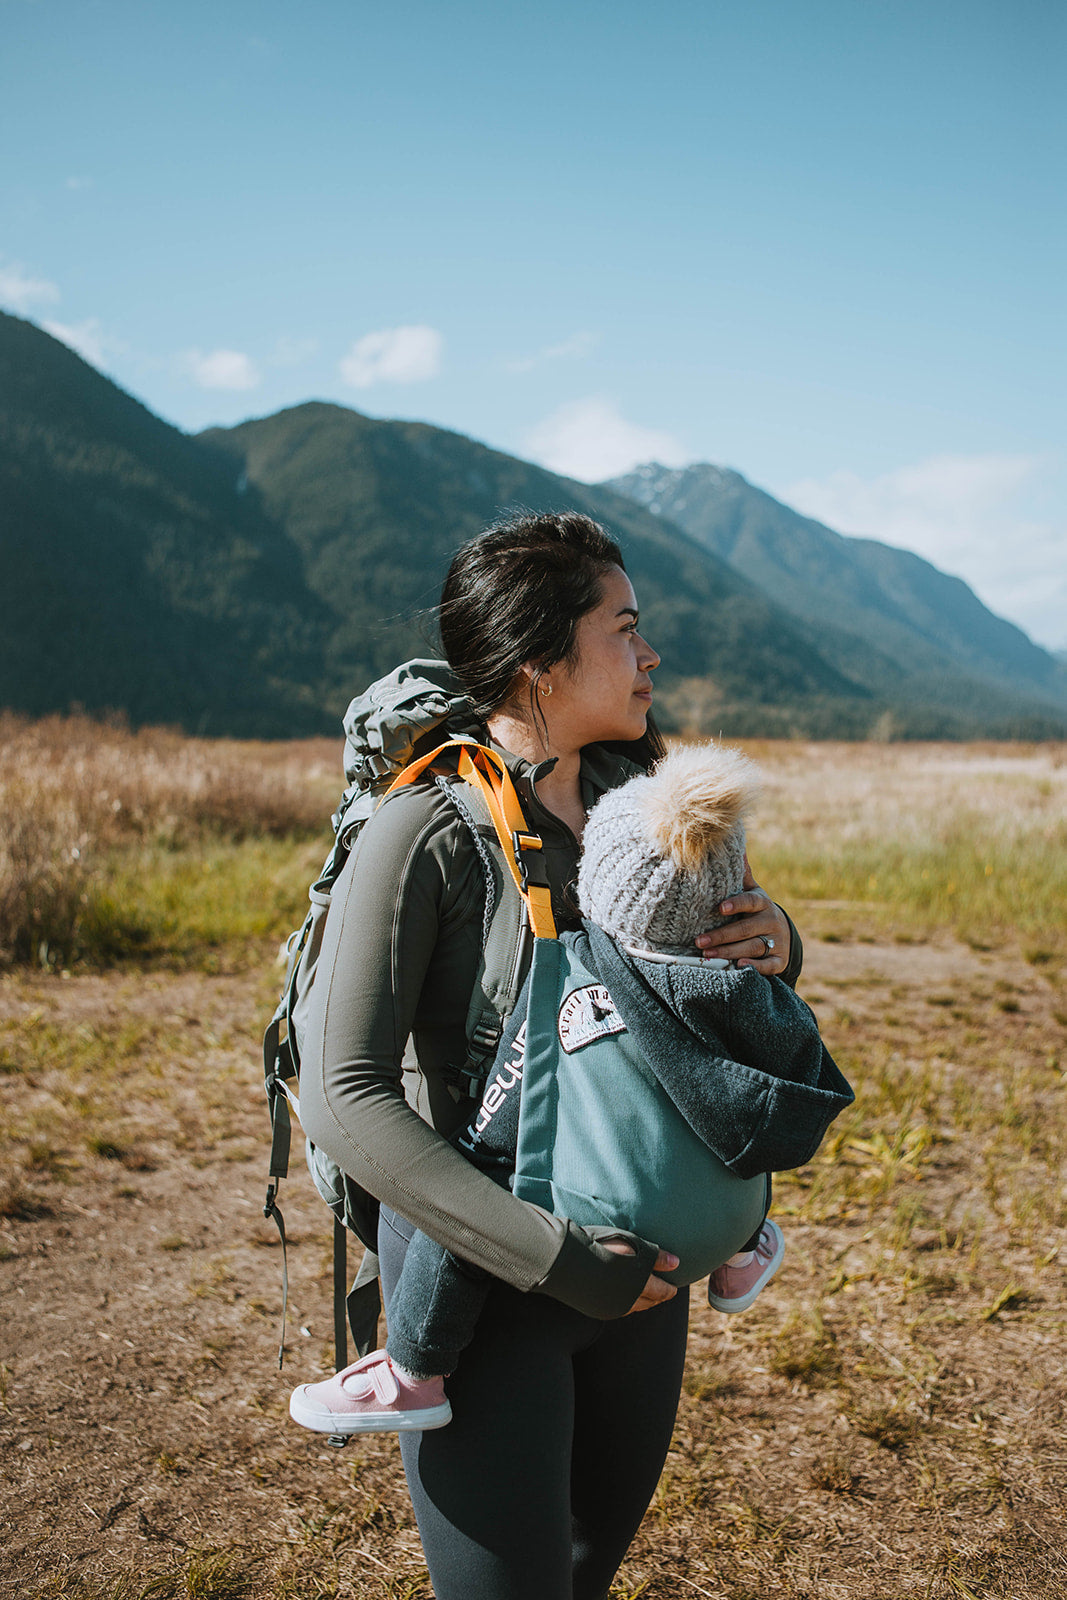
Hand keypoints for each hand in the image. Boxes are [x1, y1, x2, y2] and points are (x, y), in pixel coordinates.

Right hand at [603, 1239, 678, 1313]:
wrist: (568, 1263)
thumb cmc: (603, 1247)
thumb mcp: (631, 1243)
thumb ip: (655, 1256)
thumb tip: (676, 1263)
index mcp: (640, 1285)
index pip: (662, 1292)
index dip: (669, 1290)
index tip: (673, 1288)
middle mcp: (630, 1300)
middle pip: (650, 1302)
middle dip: (658, 1297)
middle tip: (663, 1292)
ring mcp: (614, 1307)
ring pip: (635, 1307)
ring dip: (643, 1301)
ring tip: (646, 1293)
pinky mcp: (602, 1311)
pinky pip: (620, 1310)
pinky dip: (628, 1303)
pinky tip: (625, 1297)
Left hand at [694, 855, 790, 975]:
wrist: (781, 934)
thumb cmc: (755, 911)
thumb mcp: (751, 892)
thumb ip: (741, 875)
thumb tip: (735, 847)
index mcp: (762, 903)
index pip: (751, 901)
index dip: (737, 904)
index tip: (719, 908)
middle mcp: (772, 921)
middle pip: (747, 929)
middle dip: (722, 935)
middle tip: (699, 941)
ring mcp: (777, 941)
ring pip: (754, 947)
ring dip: (730, 952)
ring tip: (708, 955)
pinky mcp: (780, 960)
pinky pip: (769, 965)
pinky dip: (755, 967)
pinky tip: (738, 966)